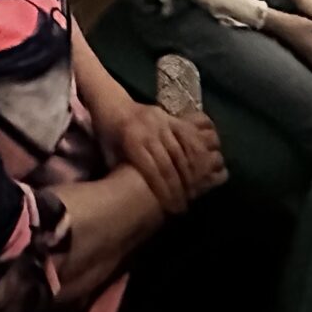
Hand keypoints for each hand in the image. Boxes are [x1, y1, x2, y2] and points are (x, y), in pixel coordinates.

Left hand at [100, 102, 223, 212]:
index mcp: (132, 140)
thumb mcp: (108, 156)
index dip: (164, 190)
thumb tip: (134, 198)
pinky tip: (203, 164)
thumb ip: (121, 173)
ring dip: (191, 171)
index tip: (172, 207)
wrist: (112, 103)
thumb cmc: (108, 135)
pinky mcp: (170, 116)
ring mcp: (161, 121)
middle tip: (185, 203)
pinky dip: (197, 150)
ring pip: (182, 148)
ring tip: (196, 189)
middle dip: (179, 186)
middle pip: (169, 162)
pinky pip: (189, 133)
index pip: (152, 170)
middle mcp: (148, 130)